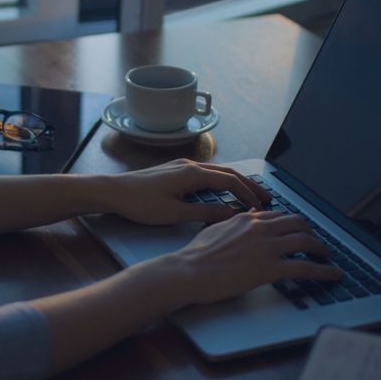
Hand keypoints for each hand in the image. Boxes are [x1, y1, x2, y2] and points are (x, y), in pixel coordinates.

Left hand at [98, 159, 270, 225]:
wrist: (113, 191)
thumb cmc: (140, 203)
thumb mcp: (174, 213)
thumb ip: (204, 213)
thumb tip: (230, 214)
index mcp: (192, 174)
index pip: (230, 181)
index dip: (248, 194)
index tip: (261, 207)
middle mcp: (190, 165)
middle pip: (228, 172)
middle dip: (249, 184)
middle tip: (266, 197)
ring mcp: (182, 166)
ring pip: (217, 171)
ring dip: (235, 182)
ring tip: (249, 195)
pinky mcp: (174, 170)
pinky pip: (205, 173)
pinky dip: (221, 181)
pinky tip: (223, 192)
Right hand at [169, 210, 342, 305]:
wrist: (189, 271)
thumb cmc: (196, 254)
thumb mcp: (215, 229)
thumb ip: (234, 221)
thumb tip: (248, 215)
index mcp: (247, 219)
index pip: (279, 216)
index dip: (292, 223)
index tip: (298, 230)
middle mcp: (261, 228)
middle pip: (298, 223)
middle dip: (311, 232)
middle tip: (316, 242)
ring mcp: (267, 247)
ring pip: (306, 241)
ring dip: (322, 250)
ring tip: (328, 257)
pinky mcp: (271, 268)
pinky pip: (306, 267)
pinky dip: (324, 271)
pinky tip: (334, 275)